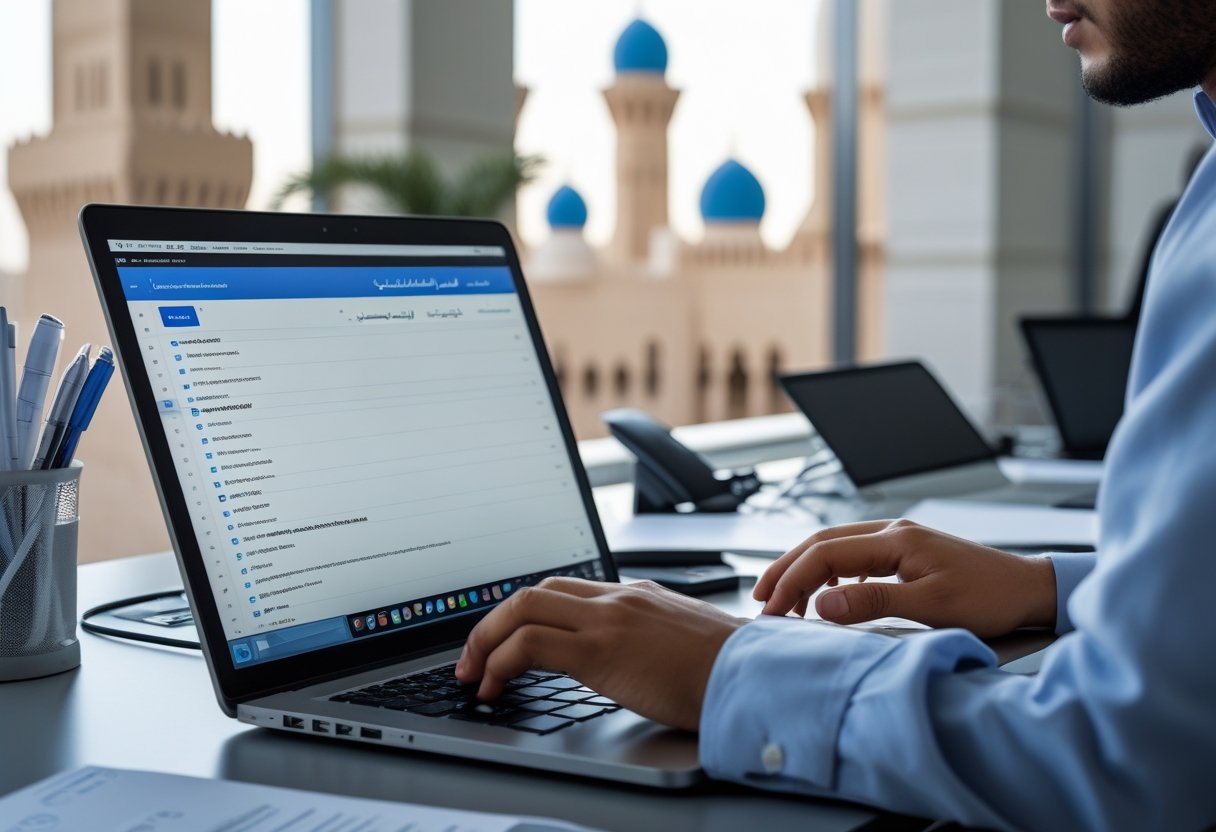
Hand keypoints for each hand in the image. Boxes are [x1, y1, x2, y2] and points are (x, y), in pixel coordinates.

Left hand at [455, 577, 744, 730]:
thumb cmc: (730, 671)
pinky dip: (500, 661)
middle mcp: (619, 597)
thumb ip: (652, 641)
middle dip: (493, 623)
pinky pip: (530, 644)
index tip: (506, 640)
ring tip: (474, 674)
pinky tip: (495, 686)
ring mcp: (609, 618)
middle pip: (535, 590)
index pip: (565, 590)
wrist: (756, 677)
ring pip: (522, 608)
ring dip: (486, 640)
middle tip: (474, 656)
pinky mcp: (601, 649)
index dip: (526, 613)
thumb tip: (631, 663)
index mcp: (637, 596)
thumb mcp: (684, 644)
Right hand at [754, 519, 1056, 637]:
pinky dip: (829, 572)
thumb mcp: (931, 606)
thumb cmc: (990, 598)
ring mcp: (899, 538)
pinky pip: (853, 554)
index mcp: (895, 540)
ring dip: (805, 570)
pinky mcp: (906, 551)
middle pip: (821, 543)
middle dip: (786, 570)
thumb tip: (822, 605)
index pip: (824, 554)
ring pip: (835, 546)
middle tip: (761, 599)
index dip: (792, 581)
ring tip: (786, 599)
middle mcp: (893, 531)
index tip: (772, 610)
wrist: (1030, 588)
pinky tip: (828, 593)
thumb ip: (873, 603)